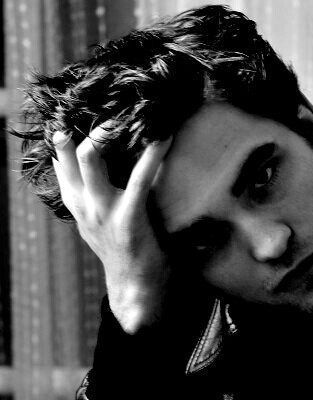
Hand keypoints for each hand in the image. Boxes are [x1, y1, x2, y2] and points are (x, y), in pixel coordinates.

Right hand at [52, 126, 172, 333]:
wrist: (136, 289)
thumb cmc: (126, 252)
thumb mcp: (100, 222)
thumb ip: (96, 195)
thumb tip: (110, 166)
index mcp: (76, 203)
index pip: (61, 159)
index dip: (68, 133)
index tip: (86, 112)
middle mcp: (84, 204)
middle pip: (69, 151)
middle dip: (89, 126)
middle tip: (114, 110)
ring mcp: (103, 210)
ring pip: (90, 156)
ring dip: (108, 131)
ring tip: (133, 115)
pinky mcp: (128, 218)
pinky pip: (139, 178)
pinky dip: (153, 153)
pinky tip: (165, 136)